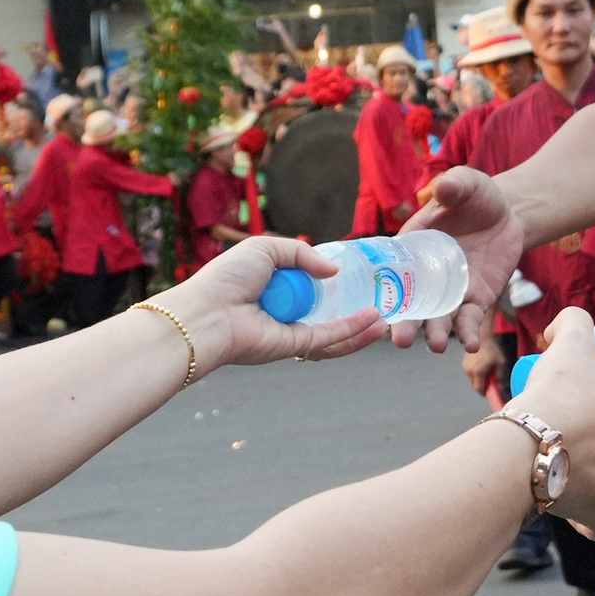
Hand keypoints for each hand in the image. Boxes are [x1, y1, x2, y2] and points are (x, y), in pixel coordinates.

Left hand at [152, 236, 386, 373]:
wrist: (207, 312)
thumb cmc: (227, 279)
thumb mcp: (266, 249)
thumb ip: (301, 254)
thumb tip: (333, 271)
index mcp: (276, 287)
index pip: (311, 285)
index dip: (334, 281)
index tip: (359, 273)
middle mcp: (286, 311)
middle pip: (328, 310)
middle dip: (355, 308)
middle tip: (381, 299)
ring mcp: (292, 330)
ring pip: (335, 331)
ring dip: (361, 326)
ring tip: (387, 318)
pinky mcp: (295, 346)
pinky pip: (329, 338)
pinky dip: (353, 331)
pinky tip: (374, 322)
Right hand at [394, 168, 523, 354]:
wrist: (507, 213)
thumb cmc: (476, 196)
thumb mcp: (466, 184)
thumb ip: (454, 186)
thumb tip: (444, 188)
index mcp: (412, 248)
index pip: (390, 271)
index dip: (381, 289)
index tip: (374, 308)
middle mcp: (425, 276)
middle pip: (410, 304)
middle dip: (405, 324)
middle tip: (400, 340)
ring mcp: (450, 291)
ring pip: (438, 319)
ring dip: (436, 334)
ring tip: (438, 345)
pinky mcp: (476, 299)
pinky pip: (470, 320)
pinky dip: (469, 333)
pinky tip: (471, 344)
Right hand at [462, 338, 506, 396]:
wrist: (481, 336)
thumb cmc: (493, 349)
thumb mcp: (500, 363)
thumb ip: (500, 378)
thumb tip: (500, 389)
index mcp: (478, 372)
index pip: (479, 390)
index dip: (486, 393)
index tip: (492, 393)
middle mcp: (469, 371)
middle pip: (475, 386)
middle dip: (483, 386)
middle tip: (491, 382)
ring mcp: (465, 368)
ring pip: (472, 380)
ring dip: (479, 380)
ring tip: (487, 372)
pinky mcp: (464, 364)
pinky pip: (470, 374)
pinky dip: (476, 374)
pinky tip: (482, 367)